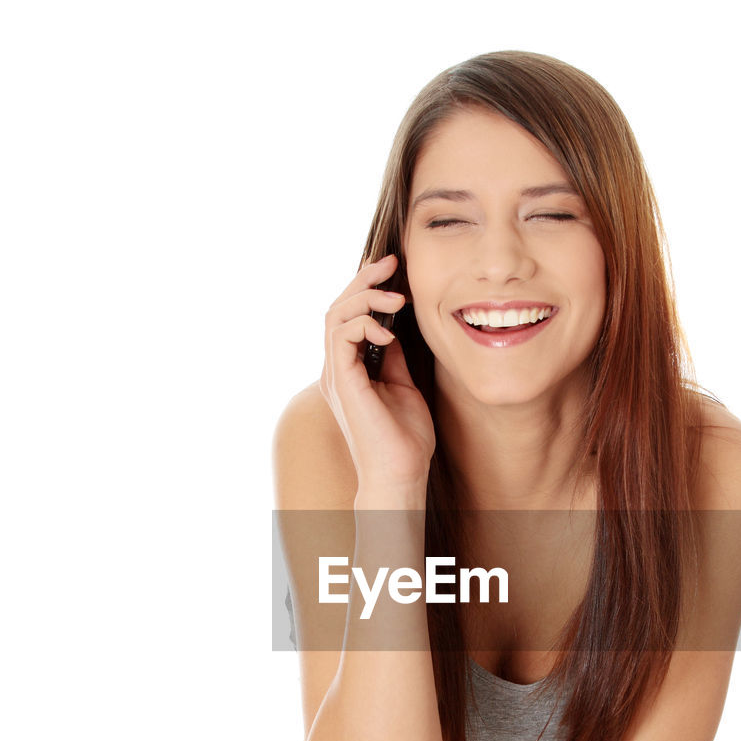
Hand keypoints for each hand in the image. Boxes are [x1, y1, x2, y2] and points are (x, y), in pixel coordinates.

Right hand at [320, 253, 434, 493]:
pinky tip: (390, 330)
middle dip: (363, 280)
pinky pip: (342, 336)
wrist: (400, 476)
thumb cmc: (405, 440)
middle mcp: (337, 370)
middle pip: (336, 308)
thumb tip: (395, 330)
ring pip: (335, 315)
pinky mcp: (342, 382)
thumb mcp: (404, 387)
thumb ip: (394, 357)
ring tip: (397, 297)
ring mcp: (336, 375)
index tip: (394, 271)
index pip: (348, 317)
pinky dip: (364, 323)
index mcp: (349, 370)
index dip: (367, 289)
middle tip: (391, 263)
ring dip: (365, 297)